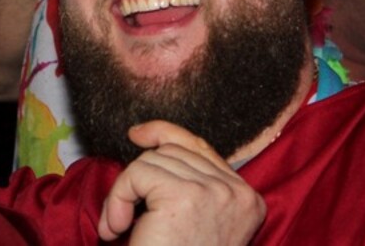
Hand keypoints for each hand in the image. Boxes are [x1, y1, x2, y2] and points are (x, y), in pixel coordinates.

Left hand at [99, 121, 264, 245]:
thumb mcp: (191, 220)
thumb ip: (185, 181)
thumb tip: (148, 137)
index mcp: (247, 200)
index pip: (201, 148)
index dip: (165, 135)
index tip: (136, 136)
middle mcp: (238, 193)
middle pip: (175, 150)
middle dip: (140, 175)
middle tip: (121, 215)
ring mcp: (215, 192)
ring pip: (151, 162)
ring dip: (124, 194)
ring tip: (117, 228)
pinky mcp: (185, 195)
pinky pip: (136, 175)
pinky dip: (117, 199)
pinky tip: (117, 229)